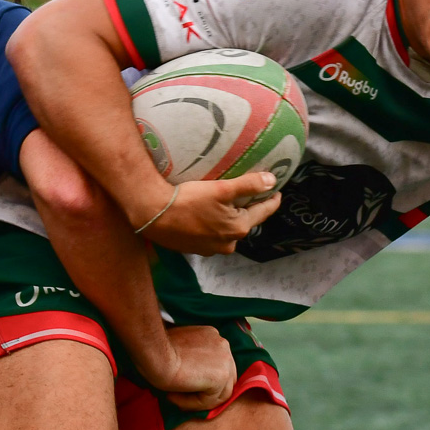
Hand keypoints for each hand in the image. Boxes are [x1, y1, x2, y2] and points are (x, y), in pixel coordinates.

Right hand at [136, 173, 281, 254]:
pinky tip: (208, 212)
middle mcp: (228, 243)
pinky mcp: (196, 248)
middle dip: (248, 207)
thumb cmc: (188, 201)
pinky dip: (214, 223)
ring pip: (228, 228)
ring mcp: (211, 249)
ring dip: (230, 216)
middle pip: (245, 221)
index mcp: (238, 229)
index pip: (263, 212)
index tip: (276, 190)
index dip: (271, 199)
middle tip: (250, 191)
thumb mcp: (221, 189)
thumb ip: (248, 185)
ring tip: (227, 201)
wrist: (153, 214)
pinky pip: (213, 234)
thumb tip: (272, 181)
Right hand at [157, 325, 237, 411]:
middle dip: (205, 392)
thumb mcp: (177, 350)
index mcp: (213, 336)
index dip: (202, 380)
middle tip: (181, 398)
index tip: (181, 387)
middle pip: (224, 379)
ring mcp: (225, 360)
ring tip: (173, 398)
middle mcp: (223, 345)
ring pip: (219, 393)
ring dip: (196, 400)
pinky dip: (191, 404)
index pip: (216, 365)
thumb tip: (189, 377)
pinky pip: (209, 400)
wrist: (155, 353)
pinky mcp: (221, 376)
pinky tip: (173, 397)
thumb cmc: (156, 350)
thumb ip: (190, 358)